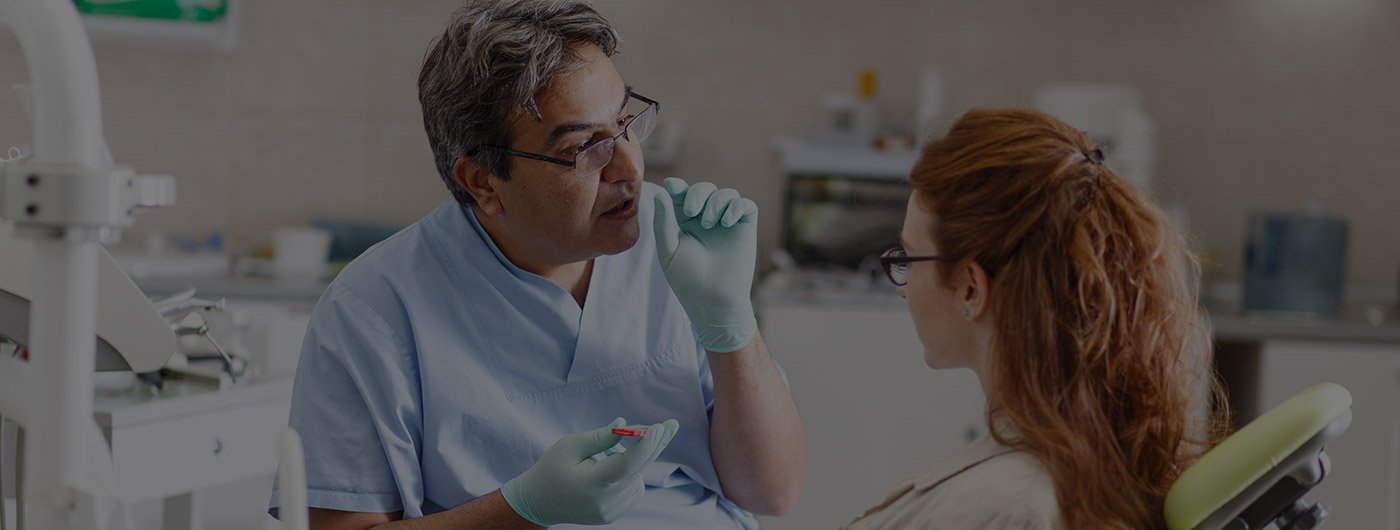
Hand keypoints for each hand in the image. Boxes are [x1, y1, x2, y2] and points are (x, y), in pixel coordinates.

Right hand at [501, 418, 678, 526]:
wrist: (539, 503)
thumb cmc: (551, 469)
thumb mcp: (569, 446)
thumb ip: (599, 437)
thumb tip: (625, 424)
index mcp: (591, 483)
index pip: (626, 465)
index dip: (646, 445)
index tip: (660, 427)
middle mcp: (605, 501)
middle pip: (639, 470)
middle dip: (656, 446)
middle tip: (671, 425)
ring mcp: (611, 511)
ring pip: (637, 478)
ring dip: (633, 461)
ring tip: (605, 457)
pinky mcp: (614, 515)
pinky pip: (634, 489)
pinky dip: (630, 475)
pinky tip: (610, 470)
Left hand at [652, 177, 758, 352]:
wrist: (714, 303)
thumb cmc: (688, 282)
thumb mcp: (669, 252)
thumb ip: (663, 223)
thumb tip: (662, 194)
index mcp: (686, 224)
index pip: (682, 196)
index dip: (678, 187)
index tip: (672, 185)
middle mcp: (707, 221)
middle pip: (704, 189)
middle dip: (697, 193)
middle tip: (691, 211)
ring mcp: (728, 224)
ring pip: (726, 193)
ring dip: (715, 202)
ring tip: (710, 224)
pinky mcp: (745, 229)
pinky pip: (746, 205)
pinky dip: (735, 207)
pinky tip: (725, 222)